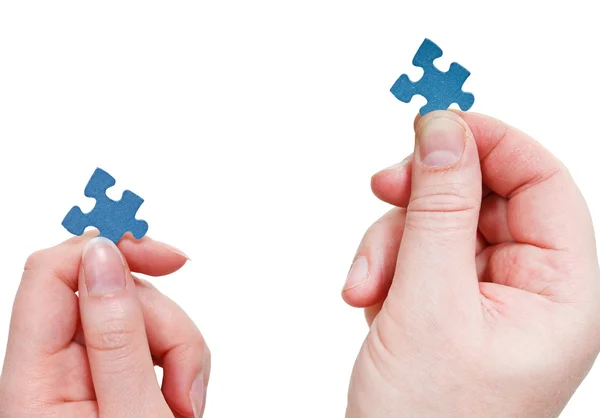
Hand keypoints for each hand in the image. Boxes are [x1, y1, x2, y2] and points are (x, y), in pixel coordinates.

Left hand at [0, 233, 209, 417]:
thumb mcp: (133, 414)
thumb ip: (117, 336)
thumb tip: (104, 256)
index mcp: (36, 383)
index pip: (50, 275)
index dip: (107, 250)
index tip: (165, 257)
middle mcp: (55, 371)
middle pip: (111, 294)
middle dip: (164, 323)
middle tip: (185, 375)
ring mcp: (88, 374)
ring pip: (141, 313)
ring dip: (179, 348)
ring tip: (185, 402)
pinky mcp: (115, 378)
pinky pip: (155, 338)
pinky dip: (180, 360)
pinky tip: (182, 398)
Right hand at [342, 111, 599, 416]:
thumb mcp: (428, 302)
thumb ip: (437, 207)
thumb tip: (442, 129)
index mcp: (561, 293)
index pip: (541, 181)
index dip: (489, 141)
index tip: (433, 123)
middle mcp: (531, 290)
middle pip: (481, 197)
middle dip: (421, 199)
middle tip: (381, 189)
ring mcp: (487, 297)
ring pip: (439, 223)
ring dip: (391, 242)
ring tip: (366, 288)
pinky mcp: (448, 304)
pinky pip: (418, 253)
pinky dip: (386, 266)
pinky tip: (372, 301)